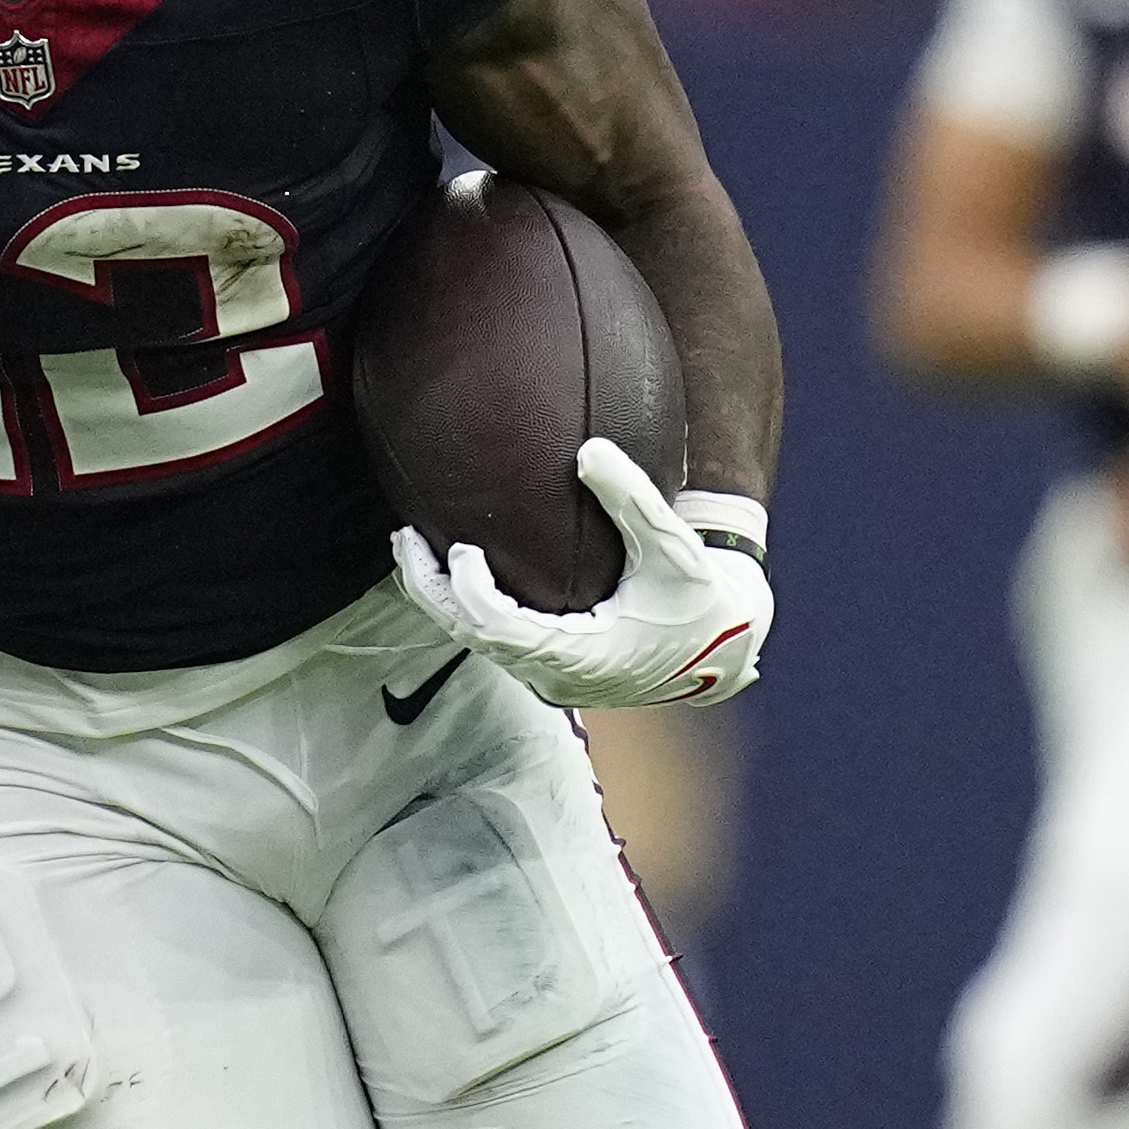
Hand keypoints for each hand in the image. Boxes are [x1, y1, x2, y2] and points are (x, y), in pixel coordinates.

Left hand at [391, 437, 772, 706]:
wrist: (725, 642)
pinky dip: (468, 606)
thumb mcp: (673, 543)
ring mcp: (554, 680)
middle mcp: (561, 678)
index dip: (471, 593)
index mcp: (585, 656)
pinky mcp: (554, 672)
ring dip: (443, 599)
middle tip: (403, 538)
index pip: (503, 631)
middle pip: (474, 640)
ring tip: (412, 547)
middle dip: (433, 591)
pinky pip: (497, 642)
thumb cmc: (700, 593)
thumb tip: (587, 448)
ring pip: (479, 644)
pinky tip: (451, 566)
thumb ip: (631, 497)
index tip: (459, 548)